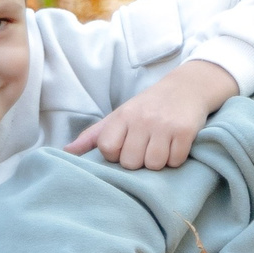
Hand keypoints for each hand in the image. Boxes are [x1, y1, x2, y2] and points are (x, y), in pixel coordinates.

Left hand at [65, 61, 238, 170]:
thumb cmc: (148, 107)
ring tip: (161, 147)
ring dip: (158, 162)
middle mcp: (141, 119)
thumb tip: (67, 152)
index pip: (108, 149)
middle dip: (139, 161)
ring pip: (154, 165)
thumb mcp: (119, 116)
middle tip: (146, 148)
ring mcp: (164, 125)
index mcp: (122, 116)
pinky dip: (176, 159)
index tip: (126, 147)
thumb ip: (93, 136)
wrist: (186, 87)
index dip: (117, 155)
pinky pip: (175, 161)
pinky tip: (175, 146)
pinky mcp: (184, 131)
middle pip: (131, 162)